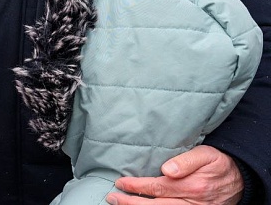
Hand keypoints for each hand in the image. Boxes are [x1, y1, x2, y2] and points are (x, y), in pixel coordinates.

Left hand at [106, 146, 242, 204]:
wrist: (240, 179)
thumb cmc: (218, 163)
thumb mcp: (206, 154)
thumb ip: (186, 161)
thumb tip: (166, 169)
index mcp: (193, 186)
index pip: (158, 188)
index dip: (137, 186)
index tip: (120, 183)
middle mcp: (192, 203)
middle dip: (131, 202)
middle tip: (112, 197)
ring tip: (120, 204)